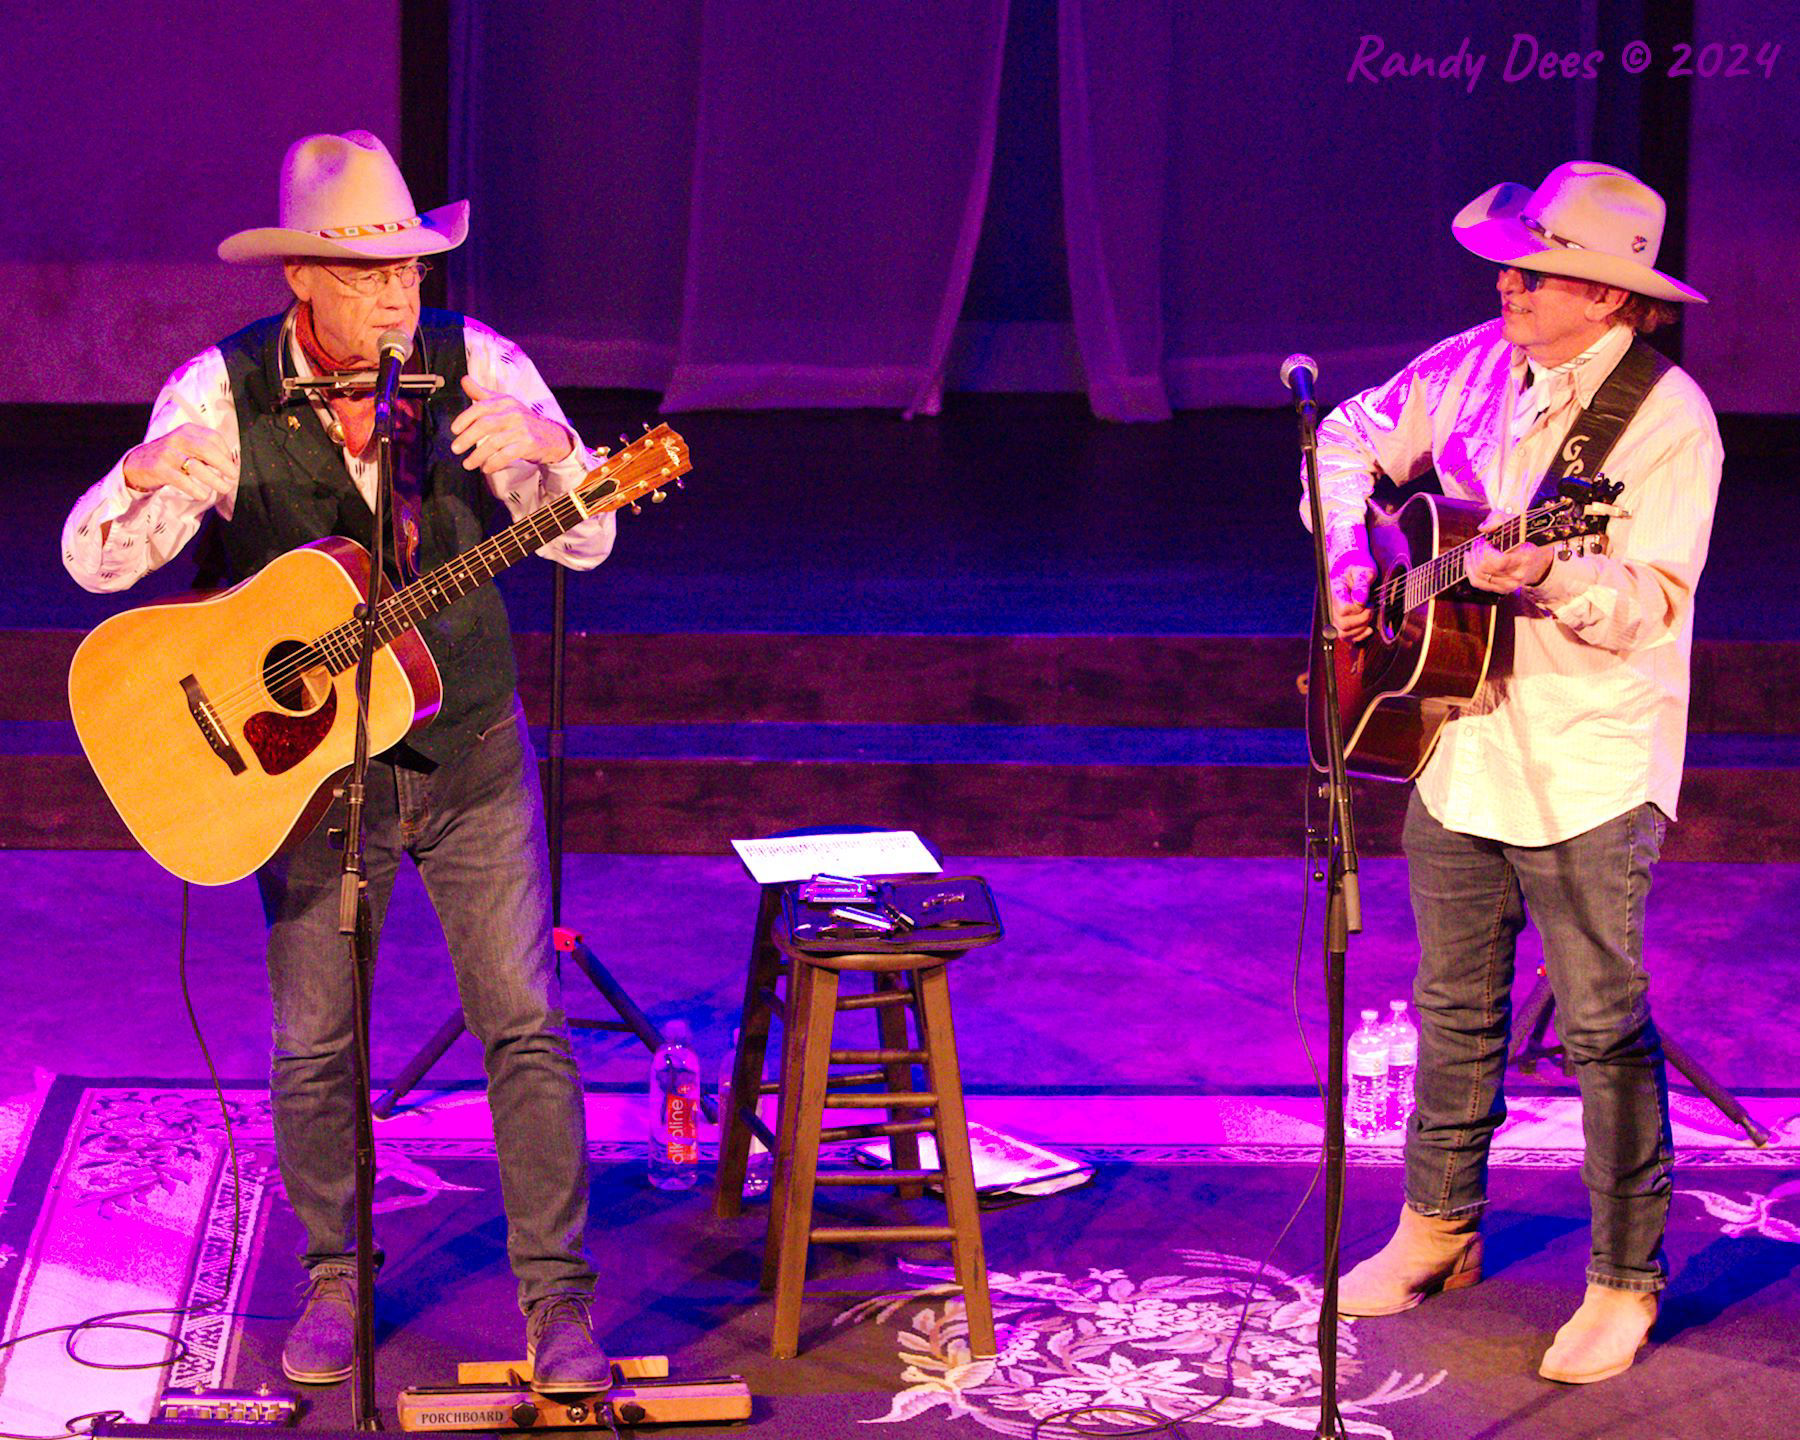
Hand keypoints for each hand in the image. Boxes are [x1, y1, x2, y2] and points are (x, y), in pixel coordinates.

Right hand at [121, 423, 235, 501]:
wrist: (137, 463)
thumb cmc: (170, 456)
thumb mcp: (187, 447)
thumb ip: (206, 452)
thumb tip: (232, 465)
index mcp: (188, 431)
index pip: (214, 438)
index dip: (227, 453)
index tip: (233, 466)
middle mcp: (178, 438)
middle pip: (207, 449)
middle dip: (224, 465)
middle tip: (234, 477)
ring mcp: (167, 453)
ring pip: (196, 466)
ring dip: (214, 480)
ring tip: (224, 488)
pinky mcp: (159, 468)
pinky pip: (182, 480)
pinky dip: (195, 489)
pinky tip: (203, 495)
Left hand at [450, 375, 574, 473]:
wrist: (552, 436)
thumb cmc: (523, 420)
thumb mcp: (504, 404)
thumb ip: (483, 394)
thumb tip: (464, 380)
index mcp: (505, 402)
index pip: (481, 407)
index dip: (465, 418)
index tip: (454, 430)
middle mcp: (513, 413)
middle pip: (485, 425)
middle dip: (467, 438)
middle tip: (456, 449)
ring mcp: (521, 429)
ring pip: (494, 442)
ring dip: (478, 455)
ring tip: (468, 464)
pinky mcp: (528, 444)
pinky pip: (507, 455)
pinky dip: (494, 463)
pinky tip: (486, 468)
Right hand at [1328, 546, 1374, 642]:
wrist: (1349, 564)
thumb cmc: (1358, 565)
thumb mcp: (1363, 570)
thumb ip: (1361, 584)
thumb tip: (1360, 600)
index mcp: (1336, 592)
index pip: (1343, 610)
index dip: (1359, 609)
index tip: (1368, 600)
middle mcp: (1333, 605)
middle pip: (1343, 624)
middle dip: (1363, 619)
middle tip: (1371, 606)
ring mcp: (1336, 615)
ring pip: (1343, 634)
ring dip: (1361, 629)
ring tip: (1369, 615)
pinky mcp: (1342, 620)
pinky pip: (1346, 637)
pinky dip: (1359, 636)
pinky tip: (1368, 628)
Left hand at [1466, 514, 1552, 593]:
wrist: (1537, 557)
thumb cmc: (1523, 537)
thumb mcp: (1514, 522)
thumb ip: (1498, 520)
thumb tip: (1482, 529)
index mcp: (1525, 558)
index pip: (1499, 562)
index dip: (1486, 551)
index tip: (1485, 541)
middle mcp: (1518, 575)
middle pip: (1484, 569)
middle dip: (1476, 553)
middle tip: (1477, 543)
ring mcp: (1510, 585)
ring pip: (1478, 577)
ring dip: (1471, 561)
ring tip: (1473, 550)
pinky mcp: (1502, 590)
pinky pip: (1477, 583)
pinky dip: (1469, 571)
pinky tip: (1470, 560)